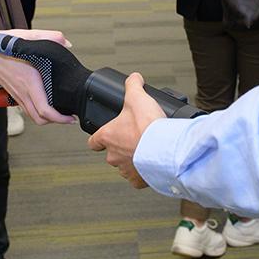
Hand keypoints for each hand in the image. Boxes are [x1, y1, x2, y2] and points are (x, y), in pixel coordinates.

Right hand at [0, 29, 78, 124]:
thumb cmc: (2, 45)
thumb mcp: (28, 37)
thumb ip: (50, 36)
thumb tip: (67, 43)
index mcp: (28, 81)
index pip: (44, 110)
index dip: (60, 118)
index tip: (70, 117)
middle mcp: (22, 92)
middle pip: (39, 119)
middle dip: (56, 121)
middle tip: (68, 117)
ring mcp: (16, 95)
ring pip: (32, 116)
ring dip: (47, 118)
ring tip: (60, 111)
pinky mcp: (13, 94)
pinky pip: (27, 109)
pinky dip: (37, 111)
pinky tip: (45, 103)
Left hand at [88, 72, 165, 188]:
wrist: (165, 148)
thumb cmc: (148, 126)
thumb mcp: (138, 97)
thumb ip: (133, 85)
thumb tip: (134, 78)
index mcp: (108, 136)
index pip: (93, 141)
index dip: (99, 138)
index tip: (104, 136)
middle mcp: (113, 156)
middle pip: (111, 153)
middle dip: (122, 147)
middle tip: (136, 138)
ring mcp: (125, 169)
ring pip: (124, 166)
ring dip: (132, 159)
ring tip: (146, 150)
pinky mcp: (138, 180)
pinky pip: (137, 179)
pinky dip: (143, 173)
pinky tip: (151, 164)